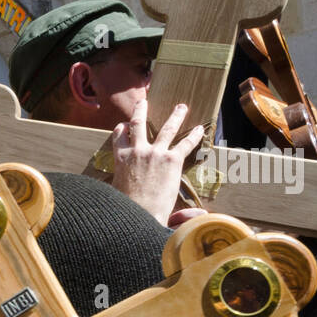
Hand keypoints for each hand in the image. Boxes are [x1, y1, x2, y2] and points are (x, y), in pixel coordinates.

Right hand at [111, 100, 204, 225]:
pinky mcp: (171, 161)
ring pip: (166, 128)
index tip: (123, 125)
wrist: (136, 214)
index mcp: (121, 159)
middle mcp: (136, 151)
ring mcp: (155, 154)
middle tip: (143, 102)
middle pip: (137, 124)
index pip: (118, 136)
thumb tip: (126, 198)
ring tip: (181, 107)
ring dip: (175, 116)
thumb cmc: (125, 208)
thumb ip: (123, 191)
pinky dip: (193, 136)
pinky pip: (185, 144)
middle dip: (140, 111)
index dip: (121, 129)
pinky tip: (199, 129)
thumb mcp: (116, 194)